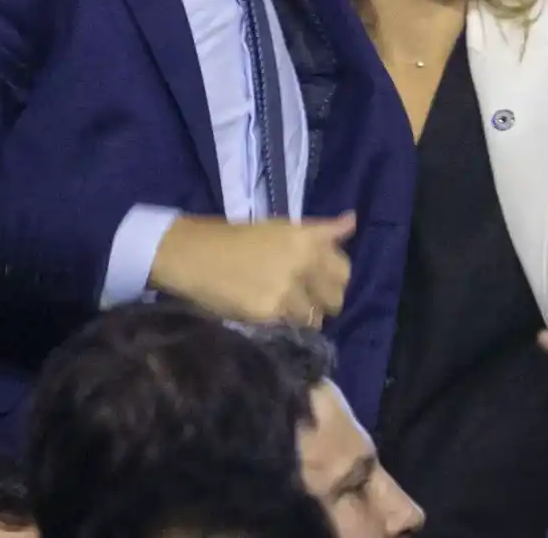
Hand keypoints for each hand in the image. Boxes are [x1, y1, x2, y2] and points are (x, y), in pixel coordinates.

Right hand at [149, 213, 354, 326]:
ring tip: (283, 308)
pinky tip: (269, 314)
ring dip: (303, 316)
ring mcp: (288, 290)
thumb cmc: (236, 237)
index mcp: (308, 239)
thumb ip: (320, 232)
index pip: (343, 270)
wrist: (195, 254)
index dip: (333, 278)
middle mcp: (304, 264)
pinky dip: (284, 325)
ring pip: (314, 317)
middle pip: (335, 298)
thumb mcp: (282, 227)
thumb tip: (352, 221)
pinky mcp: (270, 313)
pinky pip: (291, 327)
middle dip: (323, 301)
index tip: (319, 280)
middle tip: (303, 298)